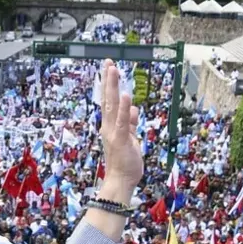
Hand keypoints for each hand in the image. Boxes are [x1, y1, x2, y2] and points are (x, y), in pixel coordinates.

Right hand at [98, 61, 142, 201]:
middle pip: (108, 99)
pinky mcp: (120, 139)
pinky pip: (122, 122)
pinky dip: (124, 109)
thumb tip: (134, 109)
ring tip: (113, 70)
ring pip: (113, 105)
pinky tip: (126, 96)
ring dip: (113, 87)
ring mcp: (113, 132)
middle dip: (108, 80)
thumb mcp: (130, 139)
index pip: (110, 102)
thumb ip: (131, 124)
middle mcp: (109, 126)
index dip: (110, 85)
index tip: (110, 69)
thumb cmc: (125, 163)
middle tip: (108, 62)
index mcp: (111, 126)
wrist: (120, 181)